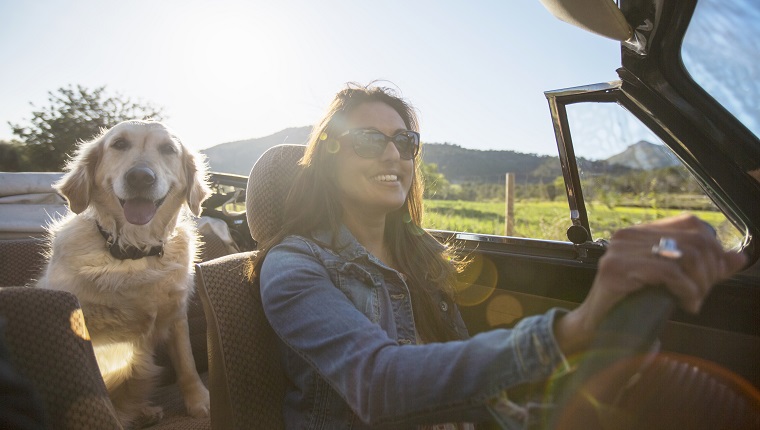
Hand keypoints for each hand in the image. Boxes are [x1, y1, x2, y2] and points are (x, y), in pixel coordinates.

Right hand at [556, 214, 746, 354]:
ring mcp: (619, 251)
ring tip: (694, 300)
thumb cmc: (631, 305)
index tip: (714, 276)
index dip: (713, 249)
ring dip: (700, 284)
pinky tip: (686, 304)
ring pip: (685, 256)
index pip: (691, 224)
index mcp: (639, 232)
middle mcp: (627, 235)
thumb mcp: (671, 281)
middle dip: (710, 271)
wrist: (595, 328)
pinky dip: (686, 290)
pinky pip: (668, 273)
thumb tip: (738, 258)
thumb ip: (703, 268)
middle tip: (702, 294)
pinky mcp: (616, 270)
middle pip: (694, 241)